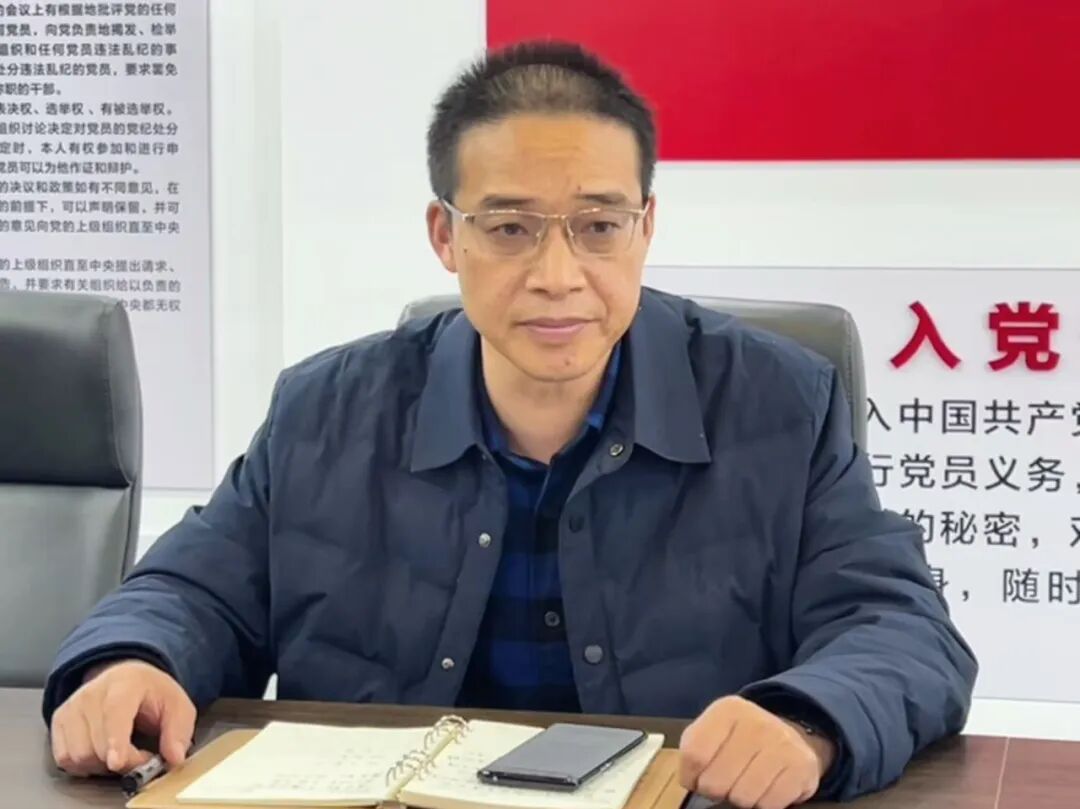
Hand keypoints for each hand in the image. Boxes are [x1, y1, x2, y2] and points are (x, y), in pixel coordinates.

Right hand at [50, 660, 195, 776]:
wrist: (127, 677)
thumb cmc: (152, 693)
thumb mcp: (177, 706)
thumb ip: (178, 731)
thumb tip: (174, 757)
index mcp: (125, 683)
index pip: (115, 712)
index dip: (116, 739)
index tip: (118, 762)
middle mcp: (92, 692)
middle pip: (98, 743)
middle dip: (123, 760)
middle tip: (142, 756)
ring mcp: (72, 706)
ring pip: (79, 755)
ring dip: (103, 765)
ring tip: (122, 752)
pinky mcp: (59, 720)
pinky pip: (65, 758)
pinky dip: (84, 765)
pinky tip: (101, 753)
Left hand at [679, 696, 834, 808]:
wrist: (789, 737)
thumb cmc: (740, 739)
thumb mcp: (711, 732)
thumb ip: (694, 751)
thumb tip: (691, 781)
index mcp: (728, 710)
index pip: (694, 755)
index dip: (691, 776)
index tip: (696, 778)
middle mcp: (756, 722)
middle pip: (716, 781)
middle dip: (715, 790)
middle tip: (724, 782)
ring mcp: (782, 744)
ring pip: (742, 797)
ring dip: (739, 798)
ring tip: (744, 783)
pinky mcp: (802, 767)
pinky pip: (768, 805)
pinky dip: (762, 804)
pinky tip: (764, 788)